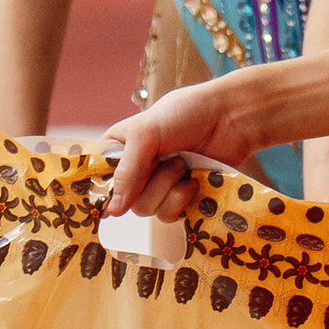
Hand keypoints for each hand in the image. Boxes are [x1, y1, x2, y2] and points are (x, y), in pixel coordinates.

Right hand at [102, 79, 251, 222]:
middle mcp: (134, 169)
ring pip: (147, 210)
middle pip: (124, 201)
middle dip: (151, 182)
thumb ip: (127, 170)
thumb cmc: (187, 113)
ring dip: (168, 188)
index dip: (106, 187)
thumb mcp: (147, 132)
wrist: (231, 118)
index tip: (121, 187)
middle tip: (170, 158)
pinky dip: (181, 198)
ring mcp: (157, 185)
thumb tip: (110, 212)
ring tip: (184, 163)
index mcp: (118, 148)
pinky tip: (193, 180)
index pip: (97, 178)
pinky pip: (168, 215)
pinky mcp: (179, 197)